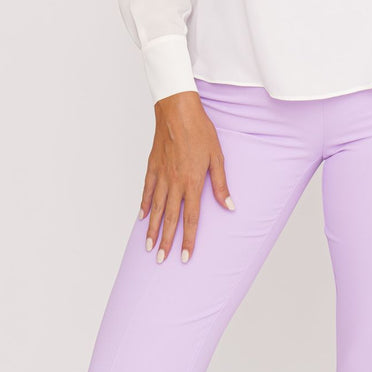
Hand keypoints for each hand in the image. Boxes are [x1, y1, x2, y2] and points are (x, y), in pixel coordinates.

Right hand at [140, 90, 235, 263]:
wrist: (177, 111)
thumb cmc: (200, 131)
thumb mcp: (217, 157)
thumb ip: (221, 184)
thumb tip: (229, 206)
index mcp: (192, 182)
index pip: (191, 218)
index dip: (189, 239)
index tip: (186, 256)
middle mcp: (174, 183)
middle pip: (170, 218)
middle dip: (166, 241)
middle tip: (162, 260)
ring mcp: (161, 175)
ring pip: (155, 208)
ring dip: (152, 229)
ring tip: (148, 247)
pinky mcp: (152, 167)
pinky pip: (147, 190)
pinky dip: (144, 205)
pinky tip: (142, 217)